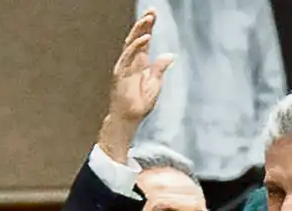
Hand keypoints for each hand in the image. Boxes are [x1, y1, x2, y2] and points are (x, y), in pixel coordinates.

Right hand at [98, 9, 174, 162]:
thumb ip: (160, 68)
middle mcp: (131, 61)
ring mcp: (124, 66)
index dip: (148, 26)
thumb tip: (170, 55)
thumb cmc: (141, 103)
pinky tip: (145, 38)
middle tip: (151, 11)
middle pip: (137, 37)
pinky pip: (128, 56)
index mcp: (140, 62)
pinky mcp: (121, 73)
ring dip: (140, 30)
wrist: (130, 118)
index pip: (144, 40)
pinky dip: (137, 46)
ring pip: (131, 43)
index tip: (153, 13)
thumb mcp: (155, 84)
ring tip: (149, 19)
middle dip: (144, 24)